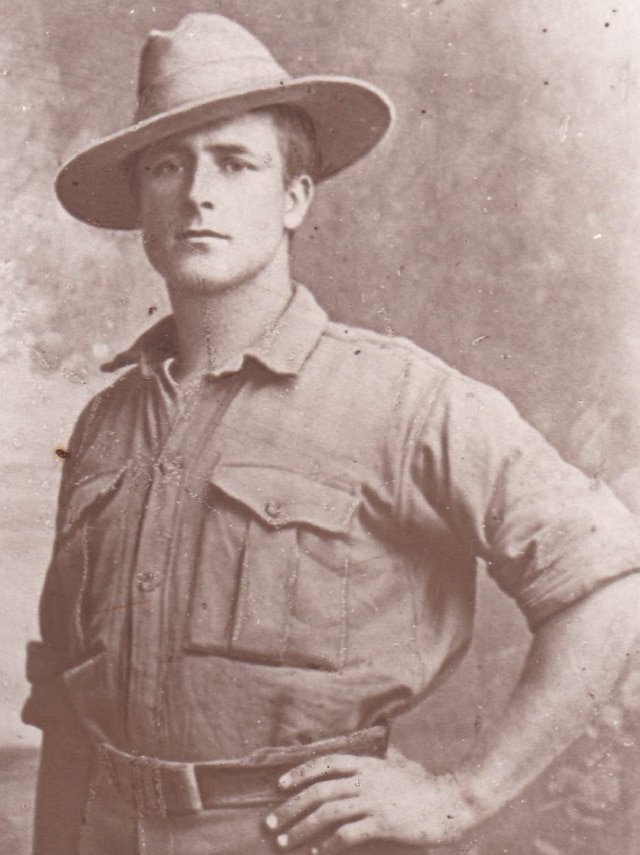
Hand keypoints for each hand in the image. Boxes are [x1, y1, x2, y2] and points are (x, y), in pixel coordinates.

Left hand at [264, 747, 477, 852]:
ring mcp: (373, 801)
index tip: (279, 787)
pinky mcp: (382, 823)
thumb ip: (379, 762)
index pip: (324, 764)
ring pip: (326, 812)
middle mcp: (365, 779)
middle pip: (318, 790)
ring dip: (301, 828)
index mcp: (366, 764)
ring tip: (285, 842)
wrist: (452, 800)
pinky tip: (318, 853)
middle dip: (289, 807)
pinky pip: (347, 834)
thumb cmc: (425, 786)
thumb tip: (371, 756)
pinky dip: (328, 844)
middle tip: (271, 824)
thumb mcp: (398, 765)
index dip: (299, 773)